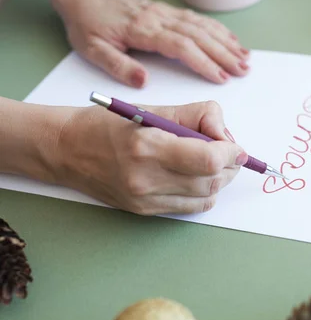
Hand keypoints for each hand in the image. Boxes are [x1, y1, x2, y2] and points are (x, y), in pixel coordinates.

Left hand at [55, 0, 249, 86]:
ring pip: (203, 26)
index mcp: (143, 30)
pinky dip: (218, 29)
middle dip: (224, 54)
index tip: (221, 78)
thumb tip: (143, 81)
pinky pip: (198, 19)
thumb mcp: (92, 49)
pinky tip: (231, 39)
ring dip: (226, 42)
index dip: (203, 63)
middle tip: (243, 70)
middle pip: (199, 36)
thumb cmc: (88, 24)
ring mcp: (166, 13)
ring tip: (245, 58)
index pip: (181, 47)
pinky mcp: (168, 11)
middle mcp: (159, 19)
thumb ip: (118, 66)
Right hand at [56, 101, 246, 214]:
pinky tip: (197, 178)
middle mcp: (146, 178)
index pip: (208, 159)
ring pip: (205, 197)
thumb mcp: (155, 109)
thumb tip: (228, 137)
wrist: (67, 150)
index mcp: (148, 146)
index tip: (235, 147)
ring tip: (215, 164)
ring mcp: (145, 199)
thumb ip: (198, 117)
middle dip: (230, 167)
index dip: (231, 153)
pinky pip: (190, 208)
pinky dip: (203, 194)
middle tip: (230, 154)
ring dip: (219, 181)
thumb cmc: (108, 125)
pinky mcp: (145, 211)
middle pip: (211, 181)